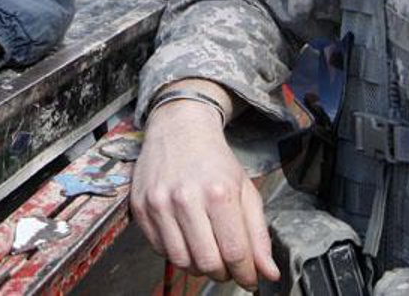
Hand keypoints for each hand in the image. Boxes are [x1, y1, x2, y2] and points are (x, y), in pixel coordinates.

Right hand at [131, 89, 278, 288]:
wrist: (179, 128)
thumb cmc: (214, 160)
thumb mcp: (245, 190)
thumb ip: (258, 234)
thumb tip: (268, 272)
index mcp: (219, 192)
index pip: (234, 253)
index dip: (246, 274)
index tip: (250, 279)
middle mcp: (186, 198)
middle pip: (207, 262)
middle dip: (223, 273)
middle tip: (228, 266)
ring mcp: (159, 204)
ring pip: (181, 261)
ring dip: (198, 266)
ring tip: (207, 251)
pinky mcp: (141, 207)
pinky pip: (159, 250)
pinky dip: (176, 253)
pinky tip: (186, 238)